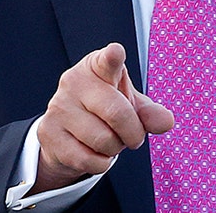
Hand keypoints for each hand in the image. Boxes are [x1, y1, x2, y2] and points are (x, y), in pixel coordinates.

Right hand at [32, 42, 173, 192]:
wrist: (66, 133)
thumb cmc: (103, 112)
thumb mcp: (130, 106)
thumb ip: (149, 112)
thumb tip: (166, 121)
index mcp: (97, 66)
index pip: (107, 61)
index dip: (112, 57)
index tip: (116, 52)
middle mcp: (74, 81)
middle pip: (117, 113)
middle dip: (133, 132)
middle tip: (133, 136)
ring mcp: (58, 106)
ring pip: (104, 140)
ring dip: (115, 149)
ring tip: (108, 140)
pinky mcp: (48, 132)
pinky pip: (89, 159)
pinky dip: (100, 163)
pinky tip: (93, 152)